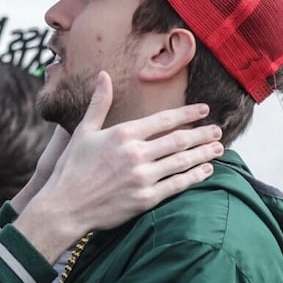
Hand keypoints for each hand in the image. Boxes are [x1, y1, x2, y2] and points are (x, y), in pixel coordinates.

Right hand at [15, 71, 223, 258]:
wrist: (64, 208)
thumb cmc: (71, 169)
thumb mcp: (83, 132)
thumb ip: (99, 104)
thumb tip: (103, 75)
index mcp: (123, 134)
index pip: (164, 119)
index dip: (187, 113)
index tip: (204, 110)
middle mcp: (135, 154)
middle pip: (178, 140)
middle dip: (201, 134)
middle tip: (218, 130)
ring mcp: (142, 178)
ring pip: (182, 162)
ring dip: (203, 154)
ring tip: (218, 148)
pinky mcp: (144, 199)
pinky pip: (176, 186)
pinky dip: (194, 177)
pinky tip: (206, 171)